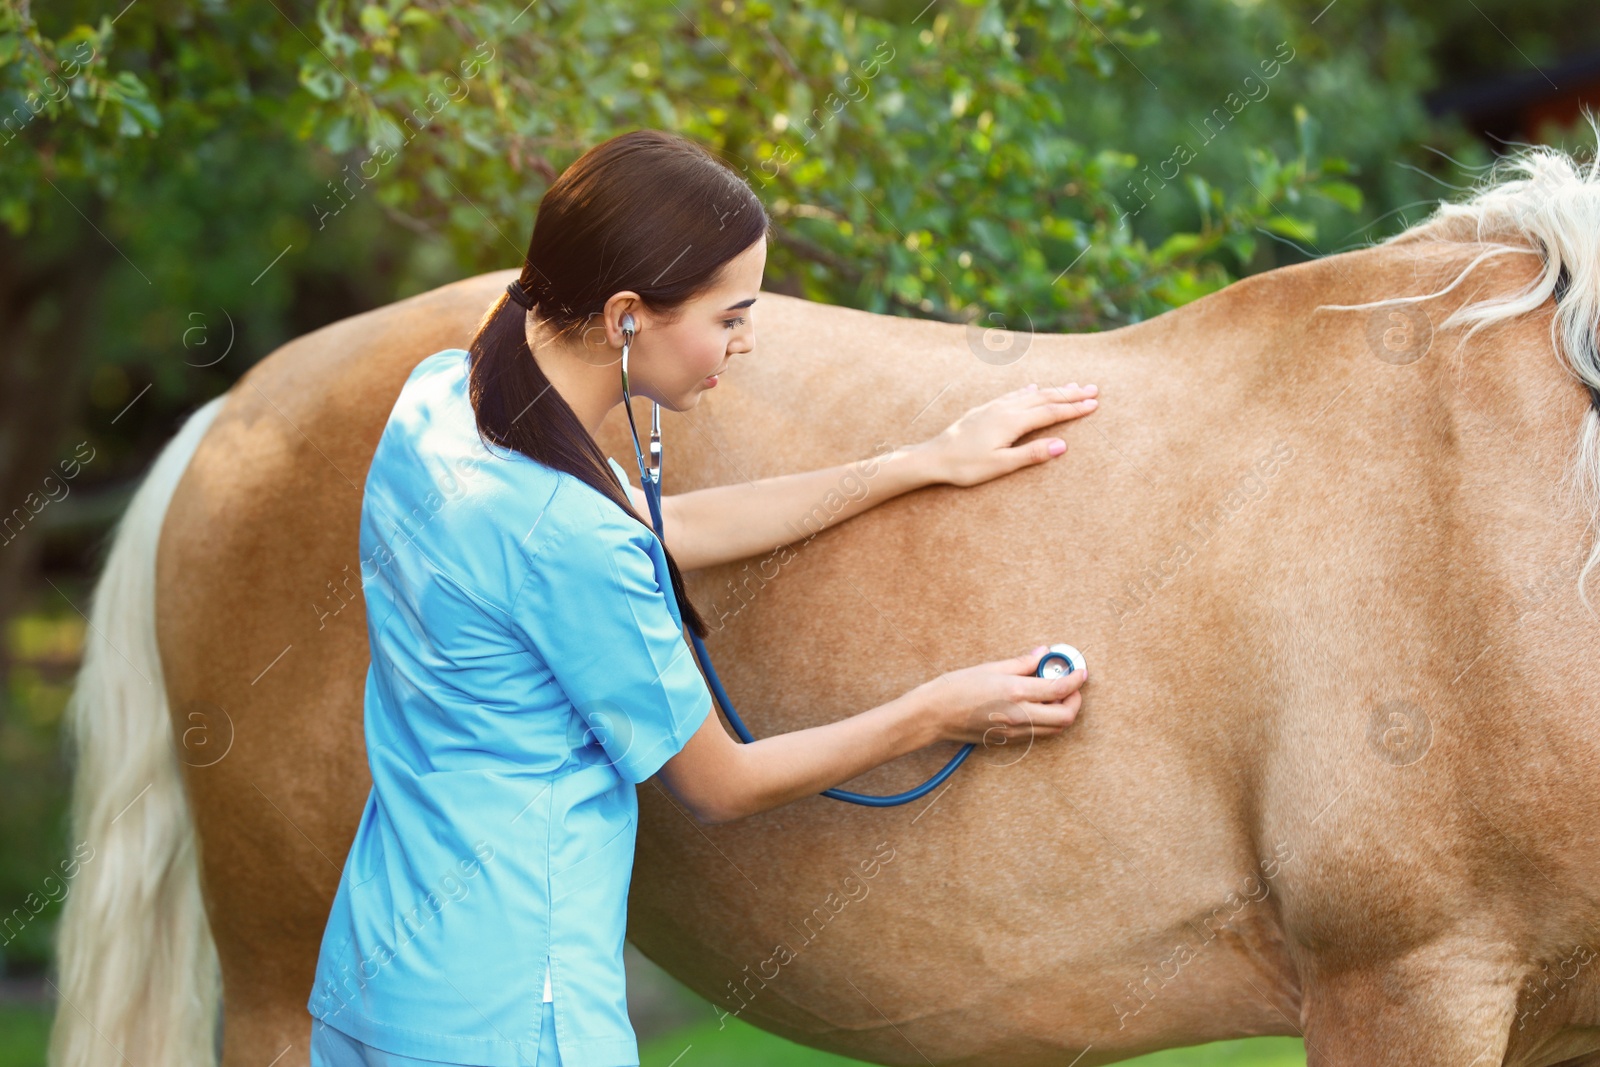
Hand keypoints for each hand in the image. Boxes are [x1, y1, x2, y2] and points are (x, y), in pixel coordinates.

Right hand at [911, 644, 1085, 746]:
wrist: (934, 715)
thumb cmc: (956, 688)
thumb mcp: (990, 668)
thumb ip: (1022, 663)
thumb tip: (1042, 654)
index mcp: (1015, 693)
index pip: (1059, 689)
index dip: (1076, 679)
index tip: (1080, 671)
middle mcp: (1019, 716)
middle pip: (1065, 717)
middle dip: (1075, 700)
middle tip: (1070, 685)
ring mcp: (1014, 731)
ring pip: (1055, 729)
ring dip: (1062, 712)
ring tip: (1053, 694)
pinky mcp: (1008, 740)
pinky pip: (1039, 733)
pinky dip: (1047, 720)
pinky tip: (1036, 705)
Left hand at [917, 383, 1098, 487]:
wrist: (933, 457)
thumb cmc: (965, 466)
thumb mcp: (1000, 465)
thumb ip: (1031, 454)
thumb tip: (1062, 445)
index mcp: (1012, 422)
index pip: (1051, 412)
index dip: (1074, 409)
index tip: (1095, 404)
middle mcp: (1005, 409)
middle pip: (1045, 398)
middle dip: (1070, 394)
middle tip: (1094, 390)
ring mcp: (994, 407)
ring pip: (1031, 394)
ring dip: (1053, 390)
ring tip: (1072, 387)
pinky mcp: (985, 410)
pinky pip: (1014, 395)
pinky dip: (1029, 390)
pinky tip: (1033, 388)